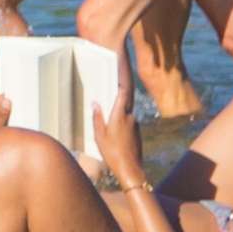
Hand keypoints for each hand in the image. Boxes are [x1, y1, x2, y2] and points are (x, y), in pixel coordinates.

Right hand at [82, 73, 153, 188]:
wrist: (131, 170)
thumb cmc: (112, 153)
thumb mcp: (99, 136)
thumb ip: (98, 118)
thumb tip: (95, 103)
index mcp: (120, 115)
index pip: (123, 90)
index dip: (124, 74)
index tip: (123, 61)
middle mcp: (130, 116)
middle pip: (128, 94)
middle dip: (124, 80)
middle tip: (121, 67)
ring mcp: (135, 123)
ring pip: (128, 106)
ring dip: (121, 99)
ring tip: (110, 94)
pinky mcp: (136, 131)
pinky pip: (128, 116)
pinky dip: (122, 112)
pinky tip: (114, 118)